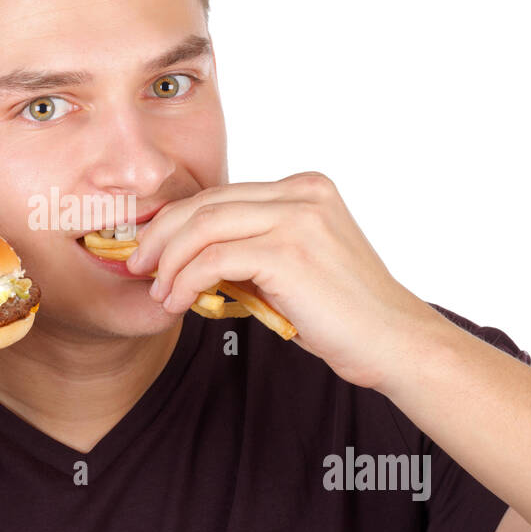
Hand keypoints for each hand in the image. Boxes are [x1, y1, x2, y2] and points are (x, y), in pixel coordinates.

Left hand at [126, 172, 438, 390]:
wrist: (393, 343)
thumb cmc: (344, 315)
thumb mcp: (294, 267)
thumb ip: (251, 249)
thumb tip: (187, 256)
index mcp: (305, 188)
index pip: (221, 195)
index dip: (177, 220)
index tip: (150, 249)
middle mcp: (302, 193)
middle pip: (206, 203)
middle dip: (161, 234)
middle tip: (137, 266)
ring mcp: (297, 217)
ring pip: (203, 226)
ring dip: (169, 261)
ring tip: (156, 291)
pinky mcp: (289, 251)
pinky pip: (213, 258)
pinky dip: (185, 281)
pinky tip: (178, 302)